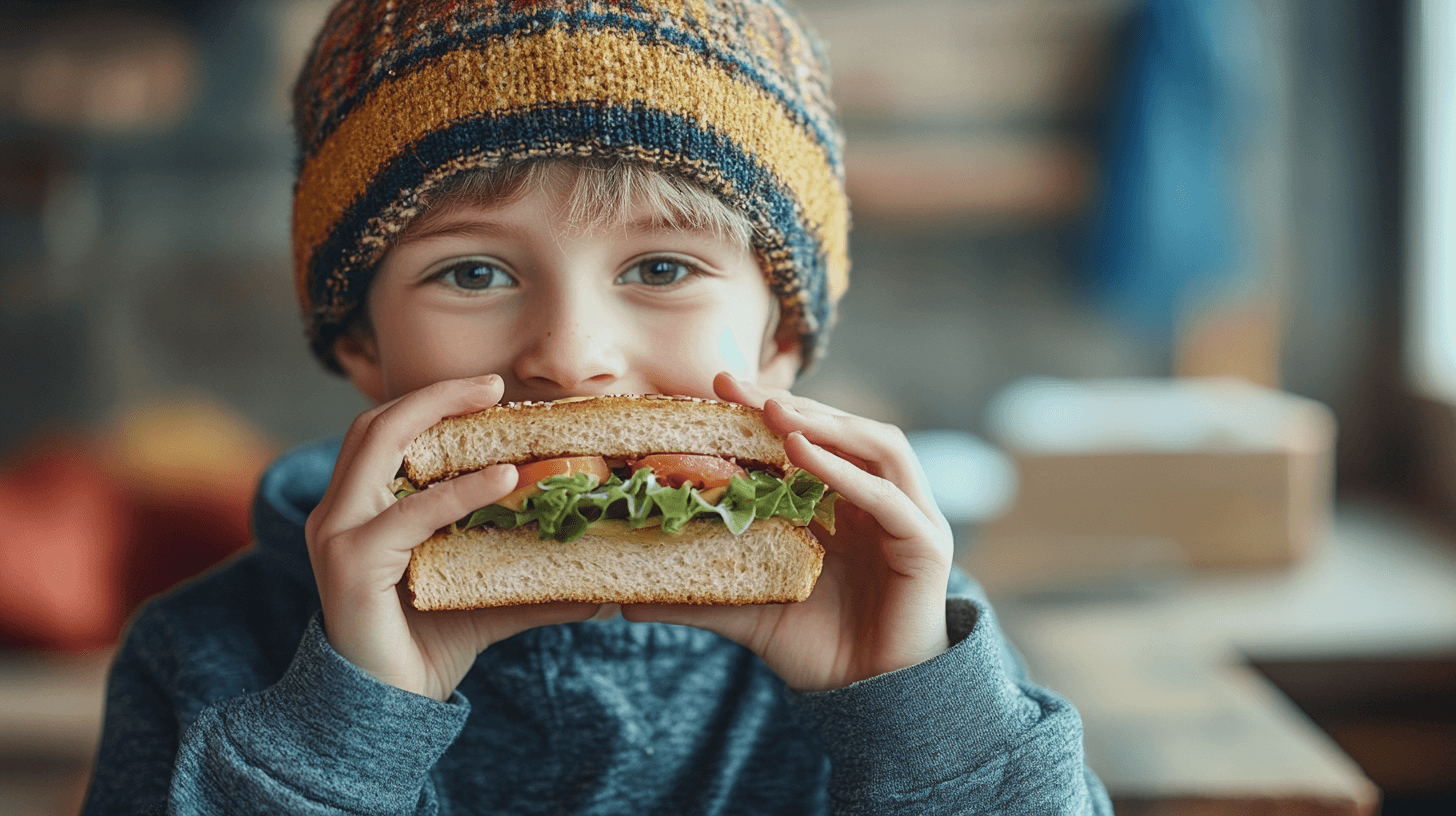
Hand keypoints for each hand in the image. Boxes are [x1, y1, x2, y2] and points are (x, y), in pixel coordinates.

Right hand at [305, 375, 599, 700]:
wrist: (386, 708)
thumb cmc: (428, 647)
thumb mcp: (487, 597)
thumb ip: (532, 579)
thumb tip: (602, 580)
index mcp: (360, 508)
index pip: (388, 434)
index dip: (434, 403)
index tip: (492, 390)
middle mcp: (338, 512)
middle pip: (376, 425)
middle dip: (434, 395)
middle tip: (493, 384)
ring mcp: (339, 535)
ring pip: (383, 449)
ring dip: (439, 417)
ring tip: (495, 404)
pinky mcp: (353, 564)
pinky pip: (411, 513)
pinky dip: (460, 490)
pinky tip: (504, 479)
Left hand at [622, 373, 953, 691]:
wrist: (869, 700)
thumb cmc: (817, 649)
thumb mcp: (749, 609)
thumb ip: (697, 595)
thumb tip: (624, 595)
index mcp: (845, 501)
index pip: (811, 436)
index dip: (768, 409)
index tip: (718, 387)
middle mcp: (883, 500)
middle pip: (843, 430)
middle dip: (791, 404)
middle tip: (736, 387)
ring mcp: (911, 518)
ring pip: (878, 448)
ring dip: (827, 424)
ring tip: (774, 411)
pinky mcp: (927, 547)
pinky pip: (888, 499)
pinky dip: (847, 472)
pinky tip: (805, 455)